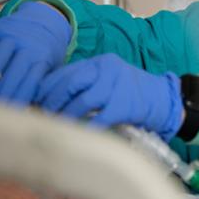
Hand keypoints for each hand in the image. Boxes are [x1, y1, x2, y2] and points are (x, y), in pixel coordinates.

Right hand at [0, 1, 70, 104]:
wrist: (48, 22)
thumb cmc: (45, 52)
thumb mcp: (51, 66)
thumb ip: (42, 83)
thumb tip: (36, 108)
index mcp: (42, 61)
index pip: (31, 81)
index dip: (23, 96)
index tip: (15, 110)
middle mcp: (29, 50)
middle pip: (16, 71)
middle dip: (7, 89)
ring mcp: (16, 38)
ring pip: (4, 51)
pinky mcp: (4, 28)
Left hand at [34, 53, 183, 141]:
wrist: (162, 99)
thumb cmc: (131, 91)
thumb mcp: (109, 78)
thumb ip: (86, 83)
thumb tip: (52, 97)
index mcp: (100, 62)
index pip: (66, 72)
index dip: (47, 87)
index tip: (35, 100)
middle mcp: (107, 71)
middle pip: (69, 83)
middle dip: (52, 100)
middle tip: (42, 114)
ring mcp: (116, 88)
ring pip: (80, 102)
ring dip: (65, 116)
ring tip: (58, 125)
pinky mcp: (123, 106)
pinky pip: (98, 119)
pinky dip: (85, 128)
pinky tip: (78, 135)